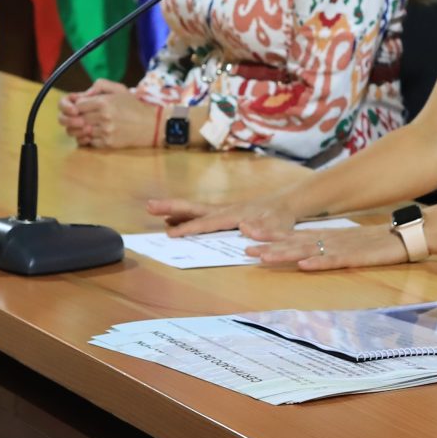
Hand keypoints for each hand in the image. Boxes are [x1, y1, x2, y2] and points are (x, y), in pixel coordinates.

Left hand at [62, 84, 158, 149]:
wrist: (151, 125)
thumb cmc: (133, 106)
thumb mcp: (119, 89)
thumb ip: (99, 85)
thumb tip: (83, 95)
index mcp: (104, 102)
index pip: (77, 105)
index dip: (75, 106)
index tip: (79, 108)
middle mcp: (103, 117)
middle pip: (76, 119)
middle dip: (74, 119)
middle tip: (78, 118)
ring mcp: (105, 131)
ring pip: (80, 132)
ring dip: (78, 130)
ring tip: (83, 127)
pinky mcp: (108, 143)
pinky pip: (89, 142)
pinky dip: (87, 139)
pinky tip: (92, 134)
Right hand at [142, 194, 301, 238]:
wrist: (287, 203)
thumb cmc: (282, 217)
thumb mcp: (278, 225)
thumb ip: (263, 228)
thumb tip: (244, 228)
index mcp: (235, 215)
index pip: (208, 223)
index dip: (189, 228)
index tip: (171, 233)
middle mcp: (225, 210)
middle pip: (194, 208)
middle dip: (172, 207)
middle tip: (149, 206)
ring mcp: (223, 210)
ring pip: (195, 208)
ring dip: (174, 209)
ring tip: (152, 209)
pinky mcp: (224, 212)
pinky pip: (200, 213)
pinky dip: (185, 215)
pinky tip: (172, 221)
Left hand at [244, 227, 406, 271]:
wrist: (404, 235)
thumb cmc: (376, 242)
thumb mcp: (347, 244)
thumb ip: (327, 247)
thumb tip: (305, 254)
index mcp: (327, 237)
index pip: (293, 235)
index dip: (270, 234)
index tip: (247, 233)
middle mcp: (330, 239)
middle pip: (294, 241)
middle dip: (269, 244)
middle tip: (244, 245)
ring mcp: (342, 248)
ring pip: (308, 250)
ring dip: (286, 253)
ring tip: (265, 256)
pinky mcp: (356, 257)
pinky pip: (334, 261)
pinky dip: (319, 263)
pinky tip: (305, 265)